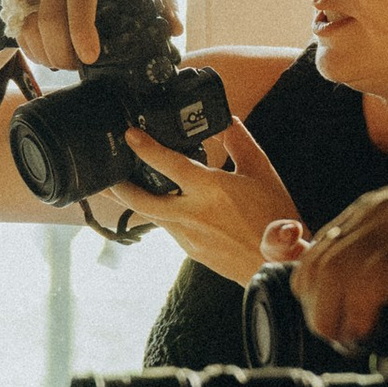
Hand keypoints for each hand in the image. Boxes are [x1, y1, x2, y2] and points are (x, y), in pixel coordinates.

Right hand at [0, 0, 179, 71]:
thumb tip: (176, 28)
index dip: (83, 29)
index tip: (90, 57)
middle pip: (53, 16)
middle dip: (64, 51)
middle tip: (77, 66)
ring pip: (33, 24)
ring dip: (48, 53)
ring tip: (62, 62)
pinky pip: (18, 24)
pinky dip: (31, 47)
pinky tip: (44, 53)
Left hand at [121, 111, 299, 285]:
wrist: (281, 264)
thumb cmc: (276, 219)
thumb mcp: (263, 172)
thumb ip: (241, 143)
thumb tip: (227, 122)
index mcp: (210, 189)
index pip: (167, 164)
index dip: (145, 147)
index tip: (129, 135)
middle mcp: (192, 213)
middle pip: (140, 200)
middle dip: (118, 187)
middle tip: (106, 174)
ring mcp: (189, 236)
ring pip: (151, 216)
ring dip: (135, 202)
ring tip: (122, 189)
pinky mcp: (192, 251)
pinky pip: (169, 228)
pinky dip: (160, 215)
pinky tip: (163, 208)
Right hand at [286, 172, 387, 354]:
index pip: (384, 268)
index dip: (362, 307)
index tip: (360, 338)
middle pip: (345, 261)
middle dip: (329, 309)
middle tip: (340, 341)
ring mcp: (380, 203)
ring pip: (327, 247)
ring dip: (315, 293)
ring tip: (331, 326)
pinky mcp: (365, 204)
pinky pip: (325, 235)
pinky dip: (312, 269)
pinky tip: (319, 298)